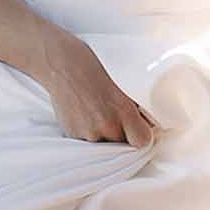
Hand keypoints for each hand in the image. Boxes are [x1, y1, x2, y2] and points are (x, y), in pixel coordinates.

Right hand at [40, 35, 157, 147]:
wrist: (62, 65)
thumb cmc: (94, 67)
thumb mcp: (122, 83)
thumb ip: (135, 106)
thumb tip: (147, 121)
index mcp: (123, 111)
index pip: (142, 140)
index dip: (141, 135)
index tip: (139, 128)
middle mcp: (106, 125)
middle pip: (122, 144)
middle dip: (121, 134)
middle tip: (113, 116)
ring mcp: (87, 132)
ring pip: (104, 144)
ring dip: (103, 135)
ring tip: (96, 113)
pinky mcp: (72, 134)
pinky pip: (87, 142)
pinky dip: (88, 132)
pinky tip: (84, 114)